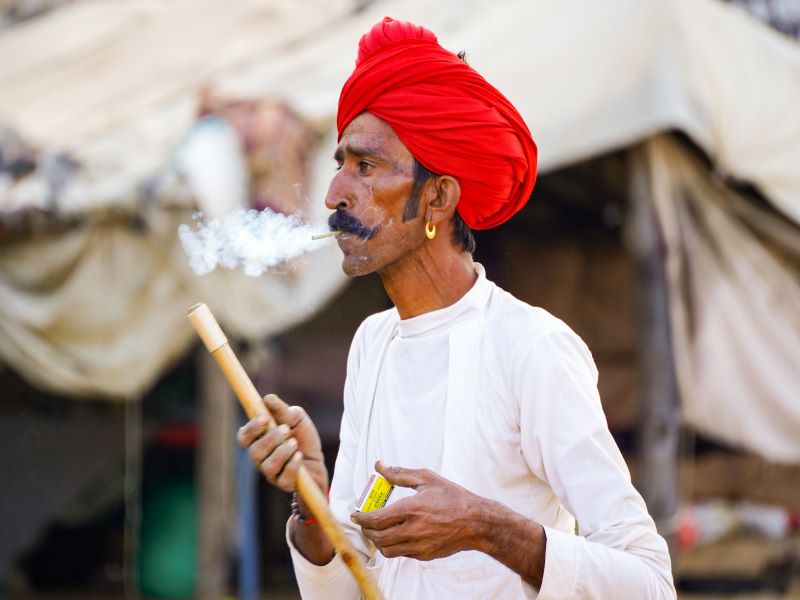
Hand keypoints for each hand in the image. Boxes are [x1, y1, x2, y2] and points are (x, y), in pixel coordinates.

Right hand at [237, 394, 327, 493]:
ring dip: (282, 452)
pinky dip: (292, 465)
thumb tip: (267, 398)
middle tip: (286, 429)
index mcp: (259, 440)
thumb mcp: (296, 419)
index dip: (252, 428)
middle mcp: (261, 458)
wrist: (319, 461)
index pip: (244, 436)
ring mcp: (271, 473)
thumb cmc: (303, 438)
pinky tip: (300, 456)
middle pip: (254, 451)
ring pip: (267, 466)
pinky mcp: (284, 484)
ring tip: (295, 444)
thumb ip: (282, 410)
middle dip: (270, 439)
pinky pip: (283, 477)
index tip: (265, 418)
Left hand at [350, 461, 484, 560]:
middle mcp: (413, 530)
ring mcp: (419, 545)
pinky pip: (402, 553)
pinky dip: (394, 546)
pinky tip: (397, 534)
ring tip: (378, 530)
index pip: (375, 519)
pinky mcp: (425, 555)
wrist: (476, 522)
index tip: (355, 514)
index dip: (361, 518)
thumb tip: (379, 466)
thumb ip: (400, 473)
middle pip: (378, 537)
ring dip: (378, 541)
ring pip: (387, 550)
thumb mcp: (427, 478)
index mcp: (411, 509)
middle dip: (367, 530)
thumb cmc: (453, 497)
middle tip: (365, 522)